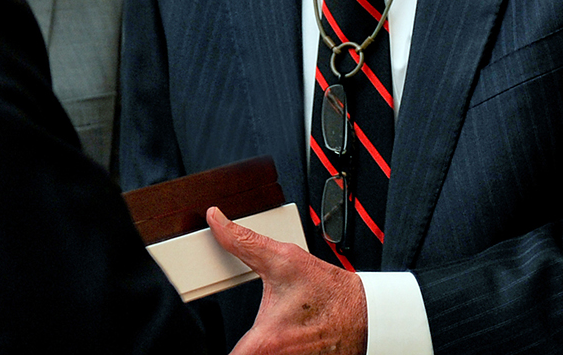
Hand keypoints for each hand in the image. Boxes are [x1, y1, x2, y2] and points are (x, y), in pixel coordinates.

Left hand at [207, 206, 366, 354]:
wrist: (364, 313)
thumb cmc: (329, 292)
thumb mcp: (284, 260)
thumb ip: (244, 242)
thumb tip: (217, 222)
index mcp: (265, 341)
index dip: (209, 349)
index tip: (198, 341)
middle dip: (241, 343)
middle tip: (249, 325)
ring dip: (256, 347)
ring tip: (271, 328)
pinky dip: (273, 350)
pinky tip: (283, 336)